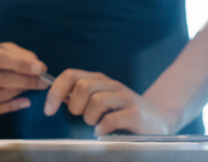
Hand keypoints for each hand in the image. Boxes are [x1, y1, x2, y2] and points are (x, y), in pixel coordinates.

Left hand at [44, 69, 174, 134]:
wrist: (159, 117)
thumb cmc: (123, 112)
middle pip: (83, 87)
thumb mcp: (101, 100)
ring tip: (95, 124)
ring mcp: (125, 98)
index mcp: (99, 80)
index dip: (56, 91)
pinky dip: (102, 128)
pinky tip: (103, 132)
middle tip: (80, 117)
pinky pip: (111, 120)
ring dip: (89, 118)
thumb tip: (55, 101)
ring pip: (96, 101)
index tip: (48, 110)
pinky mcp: (136, 114)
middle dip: (75, 106)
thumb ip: (81, 98)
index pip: (71, 75)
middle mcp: (112, 85)